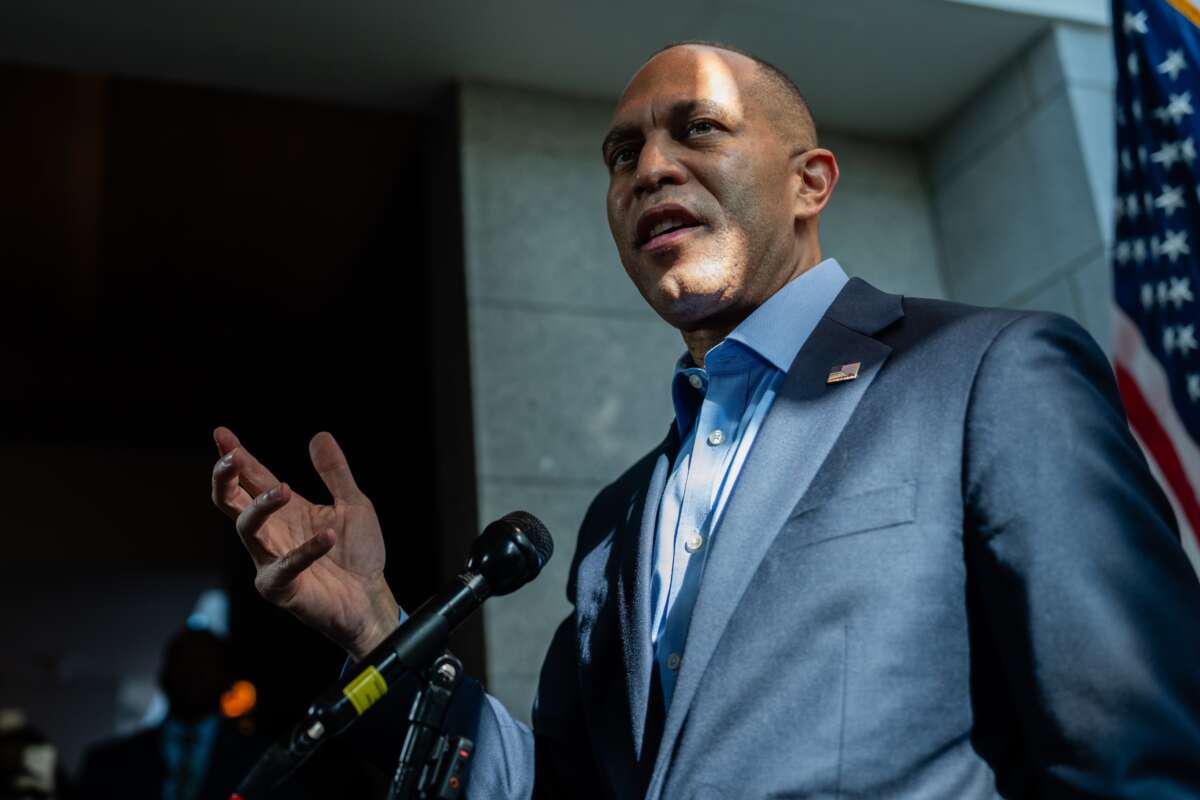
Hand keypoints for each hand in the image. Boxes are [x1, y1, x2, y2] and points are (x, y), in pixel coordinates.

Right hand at [211, 426, 399, 659]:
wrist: (370, 596)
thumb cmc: (358, 553)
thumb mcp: (353, 504)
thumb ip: (336, 472)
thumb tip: (319, 436)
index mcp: (286, 510)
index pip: (253, 478)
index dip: (237, 456)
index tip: (221, 433)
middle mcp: (272, 533)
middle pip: (232, 502)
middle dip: (226, 479)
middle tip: (231, 458)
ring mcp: (271, 560)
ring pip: (247, 530)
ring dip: (261, 506)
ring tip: (284, 489)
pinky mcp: (281, 588)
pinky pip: (285, 566)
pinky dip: (307, 550)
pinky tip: (329, 535)